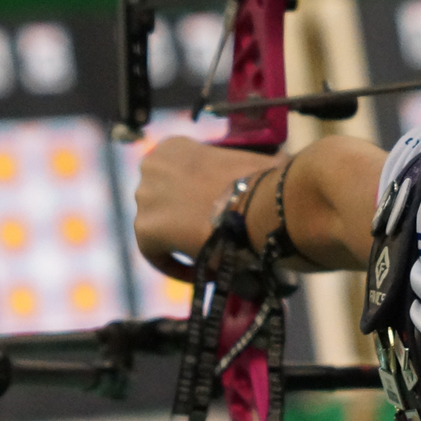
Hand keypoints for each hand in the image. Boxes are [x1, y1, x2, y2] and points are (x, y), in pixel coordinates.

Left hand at [133, 137, 278, 280]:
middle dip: (184, 219)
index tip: (213, 217)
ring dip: (181, 241)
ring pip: (160, 227)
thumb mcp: (252, 163)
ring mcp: (144, 196)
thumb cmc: (264, 182)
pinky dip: (178, 265)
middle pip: (163, 201)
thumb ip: (248, 167)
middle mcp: (151, 166)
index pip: (174, 179)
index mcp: (173, 147)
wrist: (262, 204)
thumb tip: (276, 165)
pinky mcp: (145, 228)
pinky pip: (157, 253)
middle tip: (211, 235)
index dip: (193, 201)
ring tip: (211, 256)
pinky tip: (205, 273)